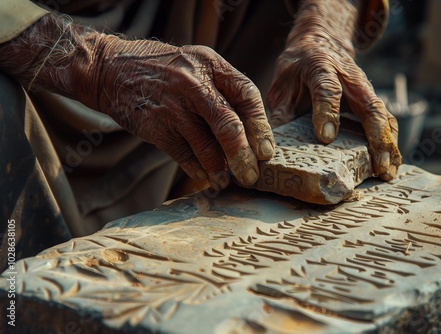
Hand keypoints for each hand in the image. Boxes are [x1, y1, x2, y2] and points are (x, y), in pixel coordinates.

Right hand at [82, 39, 274, 185]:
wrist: (111, 69)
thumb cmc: (165, 71)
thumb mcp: (196, 65)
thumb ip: (222, 90)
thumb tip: (250, 132)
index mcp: (211, 64)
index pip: (247, 94)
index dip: (261, 126)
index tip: (266, 151)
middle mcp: (193, 83)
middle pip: (229, 125)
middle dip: (244, 156)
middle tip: (251, 175)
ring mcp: (172, 105)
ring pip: (206, 145)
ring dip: (219, 168)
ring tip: (225, 179)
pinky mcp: (154, 126)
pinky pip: (183, 154)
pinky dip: (196, 168)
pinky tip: (203, 174)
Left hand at [267, 0, 400, 179]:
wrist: (318, 47)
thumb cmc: (296, 70)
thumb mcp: (281, 86)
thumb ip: (280, 113)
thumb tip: (271, 148)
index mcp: (320, 68)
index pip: (327, 89)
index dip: (327, 112)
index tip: (326, 136)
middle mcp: (349, 77)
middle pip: (369, 105)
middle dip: (375, 136)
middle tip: (377, 164)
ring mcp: (365, 88)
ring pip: (383, 114)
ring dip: (388, 143)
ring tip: (388, 170)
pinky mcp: (371, 99)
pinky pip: (386, 119)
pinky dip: (390, 141)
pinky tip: (391, 163)